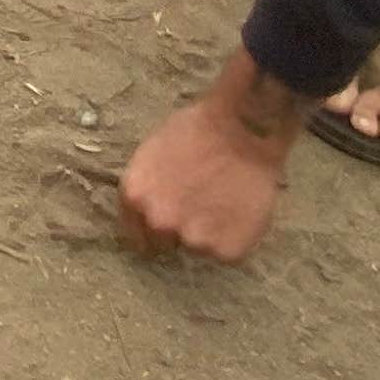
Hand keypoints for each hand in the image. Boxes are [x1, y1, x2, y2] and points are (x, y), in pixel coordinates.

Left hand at [118, 54, 304, 264]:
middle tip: (201, 206)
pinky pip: (226, 252)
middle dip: (179, 229)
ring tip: (223, 201)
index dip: (151, 229)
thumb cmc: (199, 129)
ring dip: (208, 232)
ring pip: (198, 246)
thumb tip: (147, 210)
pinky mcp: (226, 250)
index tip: (168, 222)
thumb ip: (147, 188)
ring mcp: (193, 240)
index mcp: (134, 197)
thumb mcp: (153, 152)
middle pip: (164, 243)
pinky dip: (234, 237)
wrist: (244, 128)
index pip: (134, 234)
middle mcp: (159, 222)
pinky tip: (239, 210)